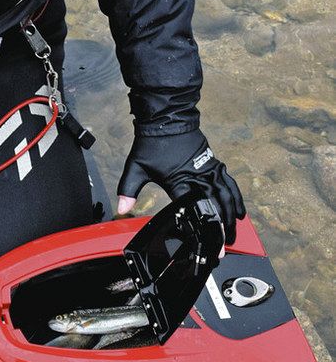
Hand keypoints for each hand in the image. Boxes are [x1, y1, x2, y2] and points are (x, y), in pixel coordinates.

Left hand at [117, 130, 244, 243]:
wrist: (166, 117)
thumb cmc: (152, 142)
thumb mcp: (136, 167)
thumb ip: (128, 190)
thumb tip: (121, 209)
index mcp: (179, 180)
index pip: (193, 209)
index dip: (201, 227)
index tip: (207, 241)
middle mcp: (197, 176)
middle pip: (215, 206)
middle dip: (222, 227)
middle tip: (225, 244)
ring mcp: (208, 169)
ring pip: (226, 195)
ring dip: (232, 214)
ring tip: (237, 230)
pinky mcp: (213, 163)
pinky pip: (229, 183)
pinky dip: (236, 196)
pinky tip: (240, 208)